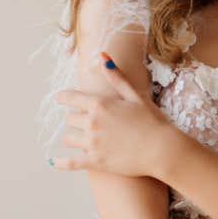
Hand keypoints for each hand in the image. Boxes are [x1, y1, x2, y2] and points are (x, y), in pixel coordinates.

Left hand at [50, 54, 172, 177]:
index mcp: (100, 104)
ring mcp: (92, 143)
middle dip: (75, 119)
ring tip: (79, 139)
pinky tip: (55, 161)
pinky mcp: (96, 162)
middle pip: (69, 119)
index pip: (71, 98)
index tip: (59, 99)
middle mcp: (92, 123)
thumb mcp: (135, 96)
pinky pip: (71, 163)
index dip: (63, 98)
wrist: (162, 150)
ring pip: (68, 138)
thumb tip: (102, 55)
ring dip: (72, 137)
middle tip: (84, 122)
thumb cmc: (153, 121)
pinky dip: (61, 163)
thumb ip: (116, 77)